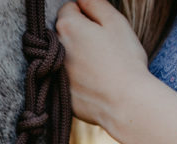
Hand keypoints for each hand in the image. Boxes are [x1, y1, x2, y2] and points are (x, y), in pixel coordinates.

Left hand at [56, 0, 149, 128]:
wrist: (123, 101)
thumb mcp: (115, 22)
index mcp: (67, 27)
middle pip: (62, 33)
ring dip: (74, 55)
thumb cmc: (123, 59)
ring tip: (97, 64)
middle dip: (77, 34)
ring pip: (62, 56)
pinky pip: (63, 77)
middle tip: (100, 46)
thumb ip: (95, 4)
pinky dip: (74, 76)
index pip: (68, 9)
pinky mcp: (57, 91)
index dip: (85, 13)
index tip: (98, 26)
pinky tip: (92, 81)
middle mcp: (54, 49)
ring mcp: (53, 71)